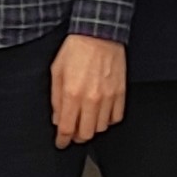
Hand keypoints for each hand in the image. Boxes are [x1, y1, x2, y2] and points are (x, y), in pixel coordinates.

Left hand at [49, 34, 126, 148]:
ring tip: (86, 121)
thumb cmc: (76, 48)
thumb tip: (57, 118)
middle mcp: (91, 99)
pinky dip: (108, 120)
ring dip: (92, 128)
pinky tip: (101, 114)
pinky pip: (116, 117)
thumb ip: (56, 98)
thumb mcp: (57, 71)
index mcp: (73, 94)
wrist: (99, 33)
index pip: (67, 128)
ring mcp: (108, 97)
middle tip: (72, 133)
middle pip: (86, 133)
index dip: (62, 140)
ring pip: (101, 128)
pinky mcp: (120, 93)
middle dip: (77, 137)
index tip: (60, 143)